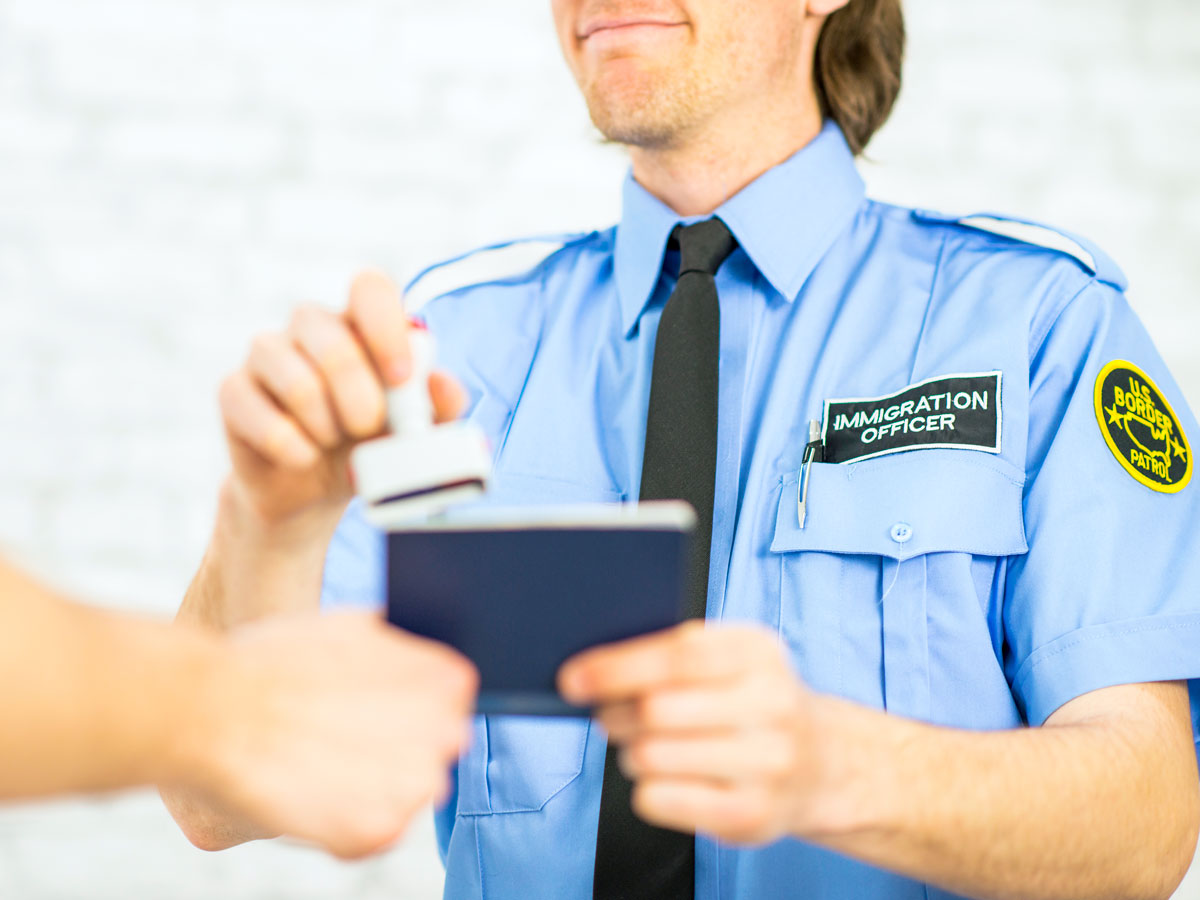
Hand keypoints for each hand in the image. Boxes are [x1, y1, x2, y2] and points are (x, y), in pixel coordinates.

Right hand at [177, 612, 477, 859]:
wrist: (210, 709)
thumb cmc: (276, 662)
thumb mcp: (356, 627)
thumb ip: (398, 650)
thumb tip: (409, 651)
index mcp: (447, 682)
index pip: (451, 702)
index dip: (406, 704)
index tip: (373, 706)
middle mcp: (445, 736)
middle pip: (432, 750)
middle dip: (391, 744)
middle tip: (337, 732)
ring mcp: (415, 789)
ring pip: (402, 793)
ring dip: (367, 783)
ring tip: (314, 756)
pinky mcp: (377, 833)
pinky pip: (372, 832)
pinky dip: (339, 819)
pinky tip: (306, 787)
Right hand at [218, 270, 466, 527]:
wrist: (313, 490)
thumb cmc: (370, 446)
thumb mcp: (416, 431)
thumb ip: (439, 405)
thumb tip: (442, 381)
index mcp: (361, 323)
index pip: (370, 287)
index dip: (386, 328)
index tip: (401, 378)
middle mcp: (313, 327)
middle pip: (332, 339)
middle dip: (360, 397)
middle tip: (368, 429)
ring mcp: (268, 353)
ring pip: (296, 379)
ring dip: (325, 426)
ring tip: (334, 444)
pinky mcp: (234, 390)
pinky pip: (255, 411)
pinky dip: (289, 446)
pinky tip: (303, 457)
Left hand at [559, 622, 832, 844]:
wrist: (821, 762)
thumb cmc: (754, 702)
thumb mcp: (732, 655)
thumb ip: (674, 649)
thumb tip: (596, 668)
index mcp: (759, 653)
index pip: (677, 656)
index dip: (616, 668)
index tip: (572, 680)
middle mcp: (771, 705)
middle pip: (656, 709)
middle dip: (616, 714)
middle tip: (610, 716)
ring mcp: (768, 764)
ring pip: (651, 756)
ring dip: (631, 753)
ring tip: (648, 748)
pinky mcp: (752, 815)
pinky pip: (659, 800)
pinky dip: (647, 790)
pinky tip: (669, 779)